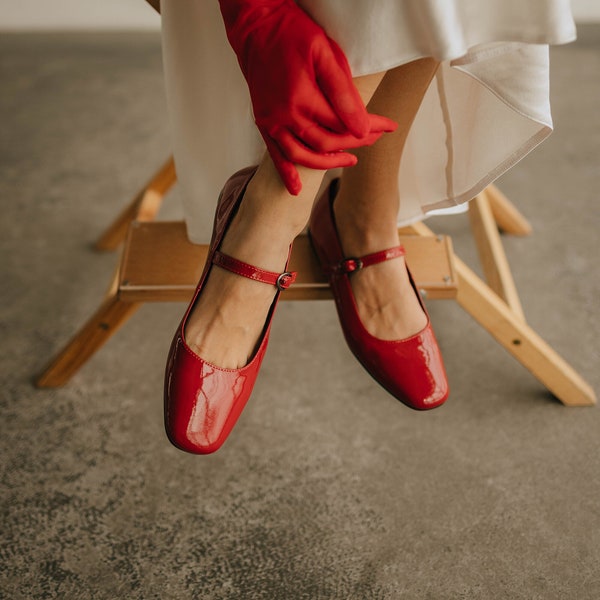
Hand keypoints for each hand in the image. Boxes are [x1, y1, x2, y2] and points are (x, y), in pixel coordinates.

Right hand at [219, 0, 396, 193]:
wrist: (256, 29)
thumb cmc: (293, 35)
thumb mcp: (325, 54)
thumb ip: (343, 92)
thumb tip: (361, 126)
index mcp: (303, 98)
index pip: (343, 124)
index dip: (369, 128)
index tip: (389, 126)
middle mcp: (286, 116)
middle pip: (327, 143)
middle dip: (354, 144)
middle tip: (374, 139)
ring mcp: (272, 123)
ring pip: (303, 155)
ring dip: (328, 163)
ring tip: (349, 161)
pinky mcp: (264, 124)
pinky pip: (275, 156)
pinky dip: (287, 173)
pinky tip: (297, 189)